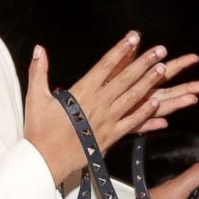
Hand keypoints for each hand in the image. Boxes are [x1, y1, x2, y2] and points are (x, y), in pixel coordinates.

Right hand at [23, 33, 198, 185]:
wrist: (45, 161)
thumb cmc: (39, 130)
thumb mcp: (35, 98)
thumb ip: (39, 71)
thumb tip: (39, 49)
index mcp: (82, 93)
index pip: (105, 66)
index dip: (121, 50)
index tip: (133, 37)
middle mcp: (98, 104)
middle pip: (125, 79)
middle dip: (144, 63)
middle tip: (160, 50)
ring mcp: (107, 121)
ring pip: (132, 98)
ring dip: (149, 82)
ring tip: (163, 69)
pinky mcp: (110, 137)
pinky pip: (132, 122)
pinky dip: (145, 112)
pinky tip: (157, 102)